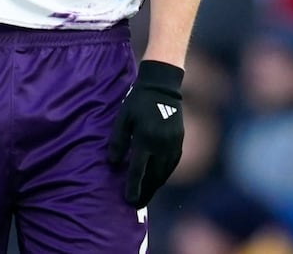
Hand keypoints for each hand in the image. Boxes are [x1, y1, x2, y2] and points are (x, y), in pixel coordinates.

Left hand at [105, 61, 184, 207]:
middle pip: (153, 177)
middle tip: (137, 205)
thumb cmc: (138, 102)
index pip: (138, 170)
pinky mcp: (179, 143)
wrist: (162, 88)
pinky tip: (157, 181)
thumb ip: (118, 141)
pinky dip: (163, 176)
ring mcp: (173, 145)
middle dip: (145, 192)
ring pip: (164, 173)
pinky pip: (171, 166)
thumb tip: (113, 163)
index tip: (129, 200)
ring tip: (145, 196)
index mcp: (146, 139)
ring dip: (154, 187)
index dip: (133, 186)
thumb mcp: (123, 118)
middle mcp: (162, 145)